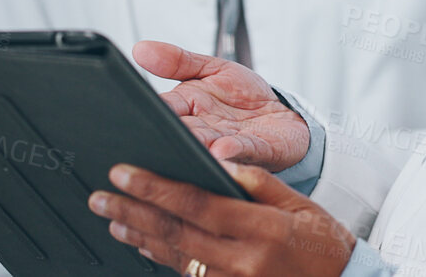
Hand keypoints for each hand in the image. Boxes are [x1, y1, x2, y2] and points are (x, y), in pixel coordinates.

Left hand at [90, 160, 355, 276]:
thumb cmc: (325, 245)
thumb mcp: (300, 205)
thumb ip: (258, 182)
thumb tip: (219, 159)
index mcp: (261, 229)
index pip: (196, 203)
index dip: (155, 187)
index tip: (123, 172)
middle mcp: (244, 261)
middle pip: (175, 233)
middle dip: (132, 211)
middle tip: (100, 196)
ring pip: (175, 258)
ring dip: (139, 237)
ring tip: (112, 218)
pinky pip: (188, 276)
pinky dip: (162, 259)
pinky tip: (142, 246)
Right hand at [134, 40, 310, 171]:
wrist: (282, 114)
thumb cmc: (242, 95)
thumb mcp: (210, 68)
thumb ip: (177, 60)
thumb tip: (139, 49)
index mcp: (187, 108)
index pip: (163, 109)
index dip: (151, 111)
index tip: (139, 111)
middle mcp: (203, 130)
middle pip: (182, 133)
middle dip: (173, 136)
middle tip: (160, 136)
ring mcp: (229, 143)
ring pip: (208, 147)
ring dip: (199, 148)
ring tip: (192, 145)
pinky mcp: (259, 151)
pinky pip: (244, 150)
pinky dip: (233, 151)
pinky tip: (222, 149)